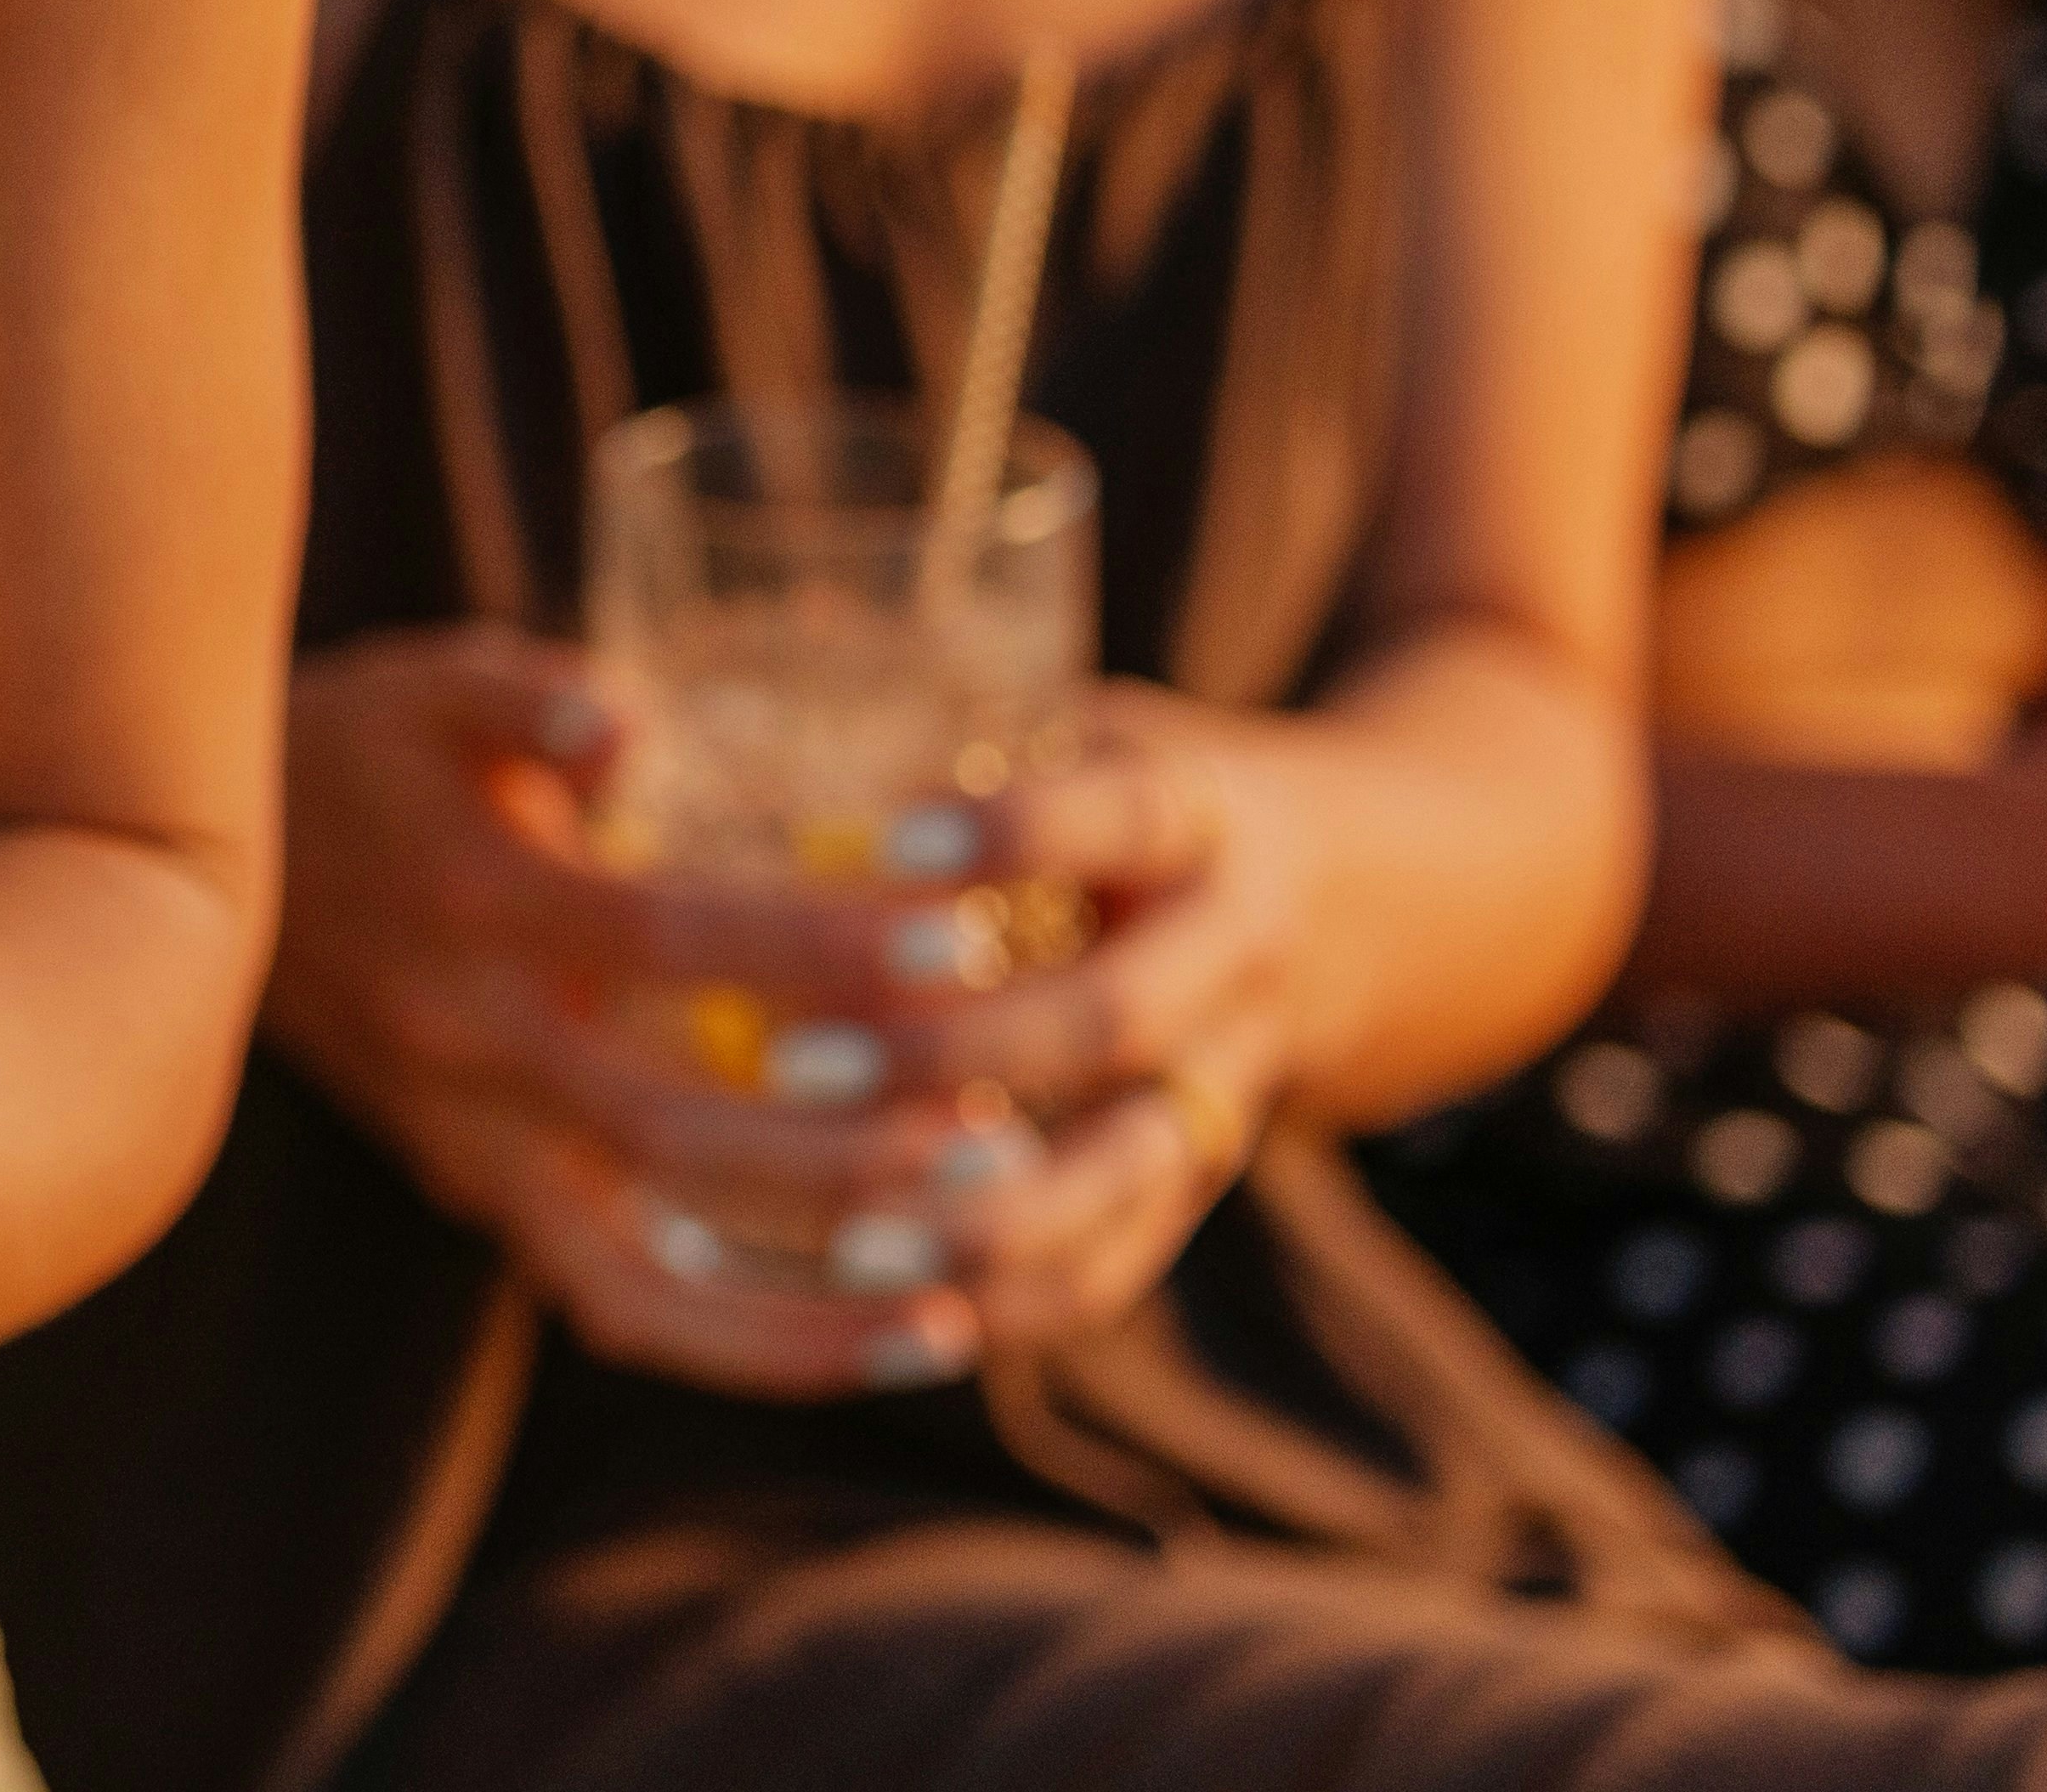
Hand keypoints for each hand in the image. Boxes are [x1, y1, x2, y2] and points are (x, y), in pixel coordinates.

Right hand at [260, 627, 1011, 1397]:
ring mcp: (467, 1145)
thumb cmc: (353, 752)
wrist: (187, 865)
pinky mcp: (473, 1193)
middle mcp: (470, 1050)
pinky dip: (735, 1343)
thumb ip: (530, 690)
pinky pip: (609, 1300)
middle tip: (1002, 1147)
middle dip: (847, 1156)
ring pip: (636, 1278)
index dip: (814, 949)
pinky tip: (868, 1339)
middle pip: (675, 1136)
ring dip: (798, 1310)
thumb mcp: (429, 683)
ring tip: (954, 1304)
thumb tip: (628, 720)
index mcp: (477, 909)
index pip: (668, 943)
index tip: (960, 941)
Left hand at [815, 689, 1309, 1367]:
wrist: (1366, 896)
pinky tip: (890, 1314)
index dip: (1013, 830)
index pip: (1121, 814)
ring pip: (1124, 1170)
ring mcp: (1231, 1080)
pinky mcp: (1200, 1176)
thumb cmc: (1129, 794)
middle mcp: (1235, 953)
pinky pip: (1119, 1263)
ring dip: (982, 1211)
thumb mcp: (1077, 731)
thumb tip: (681, 734)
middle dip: (955, 1049)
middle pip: (1113, 1019)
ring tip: (844, 1240)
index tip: (879, 833)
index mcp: (1200, 817)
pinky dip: (1010, 1299)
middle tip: (796, 1063)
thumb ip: (940, 740)